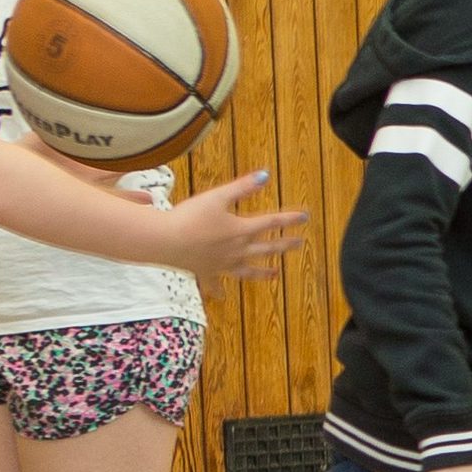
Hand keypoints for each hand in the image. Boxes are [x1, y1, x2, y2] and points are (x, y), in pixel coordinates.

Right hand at [167, 170, 307, 281]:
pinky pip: (214, 284)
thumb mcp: (218, 196)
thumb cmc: (190, 216)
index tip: (305, 217)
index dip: (289, 219)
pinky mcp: (205, 272)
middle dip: (284, 244)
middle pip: (266, 247)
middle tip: (299, 244)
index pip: (271, 222)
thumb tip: (266, 175)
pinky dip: (219, 290)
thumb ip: (242, 186)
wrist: (165, 242)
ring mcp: (222, 264)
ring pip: (248, 270)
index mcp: (241, 230)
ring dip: (263, 272)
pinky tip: (223, 296)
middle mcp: (236, 250)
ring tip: (276, 273)